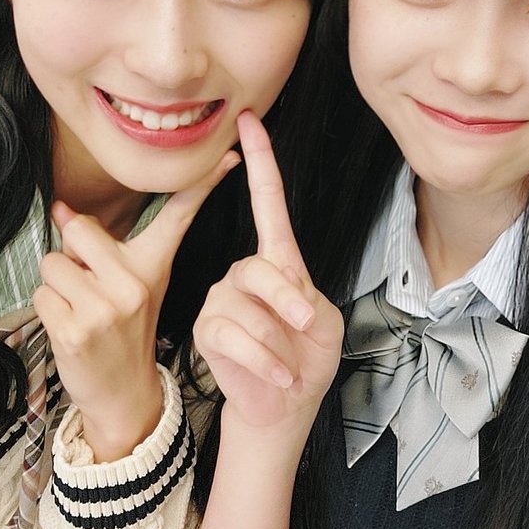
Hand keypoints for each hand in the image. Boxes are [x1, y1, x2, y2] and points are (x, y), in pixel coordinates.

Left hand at [34, 152, 237, 458]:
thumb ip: (101, 247)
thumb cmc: (123, 333)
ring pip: (53, 264)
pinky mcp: (76, 330)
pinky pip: (42, 294)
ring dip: (56, 285)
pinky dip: (47, 309)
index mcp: (154, 267)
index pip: (179, 218)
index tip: (228, 157)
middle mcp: (134, 284)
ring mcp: (106, 308)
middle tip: (88, 284)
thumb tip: (59, 207)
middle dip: (70, 253)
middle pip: (79, 229)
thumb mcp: (131, 286)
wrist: (122, 394)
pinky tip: (70, 329)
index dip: (204, 184)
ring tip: (80, 310)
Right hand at [193, 111, 342, 434]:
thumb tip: (278, 289)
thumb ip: (302, 297)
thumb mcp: (322, 324)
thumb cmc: (307, 360)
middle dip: (288, 301)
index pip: (267, 204)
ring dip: (278, 342)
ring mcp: (220, 299)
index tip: (250, 121)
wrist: (286, 407)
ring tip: (288, 364)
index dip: (260, 163)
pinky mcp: (206, 329)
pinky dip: (263, 360)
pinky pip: (233, 335)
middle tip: (306, 326)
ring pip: (247, 307)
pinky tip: (276, 376)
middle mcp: (243, 273)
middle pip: (261, 269)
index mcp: (278, 262)